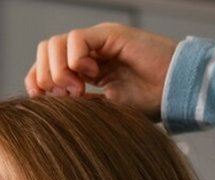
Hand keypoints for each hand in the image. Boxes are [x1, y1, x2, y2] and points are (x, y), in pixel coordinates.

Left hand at [25, 23, 177, 120]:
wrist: (177, 93)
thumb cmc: (151, 103)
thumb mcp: (107, 110)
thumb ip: (81, 105)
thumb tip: (52, 109)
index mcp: (87, 68)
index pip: (47, 66)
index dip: (37, 82)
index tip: (43, 103)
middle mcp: (90, 51)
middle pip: (46, 51)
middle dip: (45, 76)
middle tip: (64, 97)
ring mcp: (99, 41)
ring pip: (55, 43)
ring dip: (58, 70)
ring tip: (77, 90)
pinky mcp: (110, 35)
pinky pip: (76, 39)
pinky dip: (74, 60)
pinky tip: (90, 77)